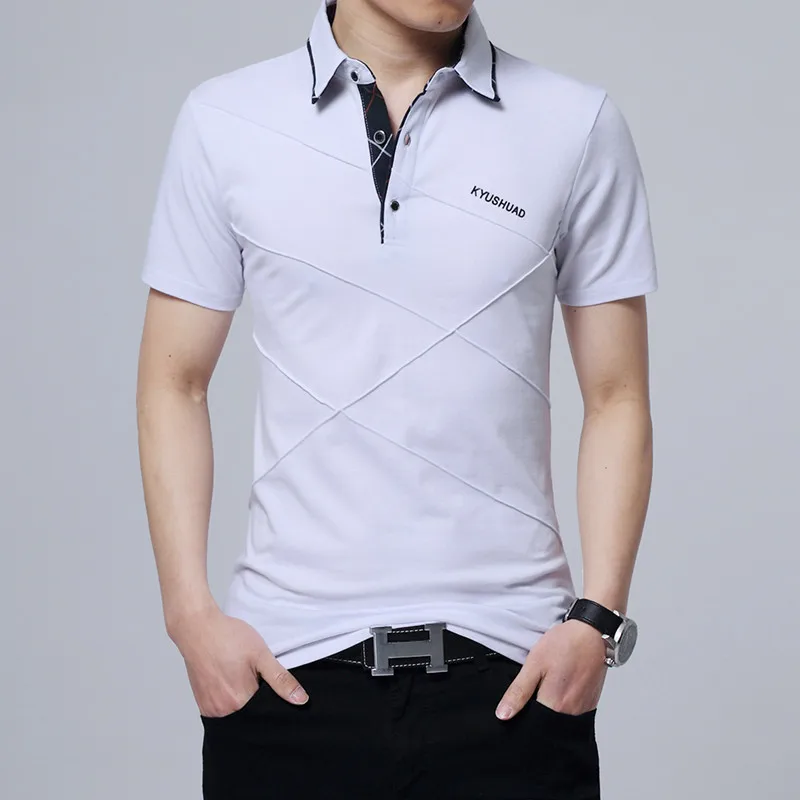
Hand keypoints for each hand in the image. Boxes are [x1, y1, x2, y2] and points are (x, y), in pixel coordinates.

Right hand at [168, 605, 309, 716]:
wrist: (197, 628)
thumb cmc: (227, 637)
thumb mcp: (261, 655)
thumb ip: (281, 679)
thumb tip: (301, 700)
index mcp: (239, 701)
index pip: (266, 712)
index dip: (273, 700)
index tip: (271, 685)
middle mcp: (223, 711)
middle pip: (250, 715)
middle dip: (258, 701)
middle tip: (255, 676)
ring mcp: (210, 709)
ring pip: (237, 713)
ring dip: (244, 700)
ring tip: (242, 677)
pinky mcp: (202, 703)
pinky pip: (222, 709)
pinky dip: (230, 699)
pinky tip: (232, 681)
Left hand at [495, 619, 607, 719]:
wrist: (591, 632)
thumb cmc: (564, 644)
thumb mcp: (534, 664)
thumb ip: (519, 692)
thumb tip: (503, 714)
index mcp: (554, 704)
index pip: (532, 724)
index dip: (522, 714)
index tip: (521, 701)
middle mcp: (571, 712)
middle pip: (547, 723)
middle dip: (537, 710)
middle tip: (537, 686)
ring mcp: (583, 708)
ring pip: (560, 718)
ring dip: (551, 706)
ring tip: (549, 683)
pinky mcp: (591, 702)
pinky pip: (573, 712)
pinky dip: (564, 703)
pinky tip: (561, 685)